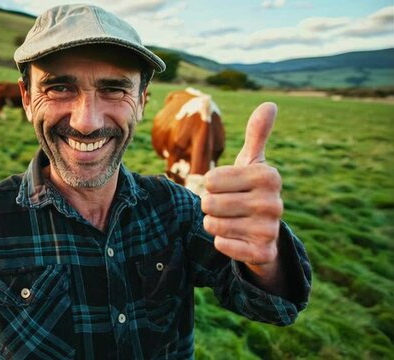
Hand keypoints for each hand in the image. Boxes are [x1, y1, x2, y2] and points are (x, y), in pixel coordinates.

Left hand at [201, 102, 283, 280]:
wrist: (265, 234)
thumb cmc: (250, 191)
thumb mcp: (253, 163)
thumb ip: (257, 135)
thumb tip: (270, 104)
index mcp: (268, 176)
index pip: (210, 179)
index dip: (210, 185)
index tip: (227, 188)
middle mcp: (273, 202)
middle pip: (209, 202)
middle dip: (209, 206)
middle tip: (227, 207)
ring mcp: (270, 230)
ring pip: (212, 224)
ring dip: (213, 224)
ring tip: (231, 221)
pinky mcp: (263, 253)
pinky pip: (222, 245)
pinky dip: (221, 242)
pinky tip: (235, 239)